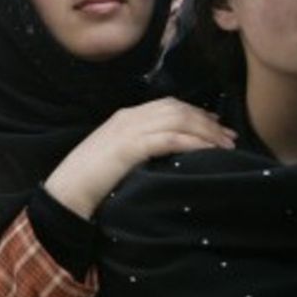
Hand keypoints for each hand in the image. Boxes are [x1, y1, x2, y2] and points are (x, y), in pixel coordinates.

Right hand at [45, 98, 235, 218]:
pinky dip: (194, 143)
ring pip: (178, 120)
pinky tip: (209, 151)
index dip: (196, 113)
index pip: (168, 105)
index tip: (216, 124)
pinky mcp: (130, 147)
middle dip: (208, 121)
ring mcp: (129, 130)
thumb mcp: (115, 157)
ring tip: (226, 146)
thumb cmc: (89, 180)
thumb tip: (164, 155)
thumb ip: (137, 149)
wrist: (67, 190)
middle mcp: (129, 118)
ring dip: (207, 131)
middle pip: (178, 110)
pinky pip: (170, 139)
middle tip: (230, 136)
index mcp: (124, 117)